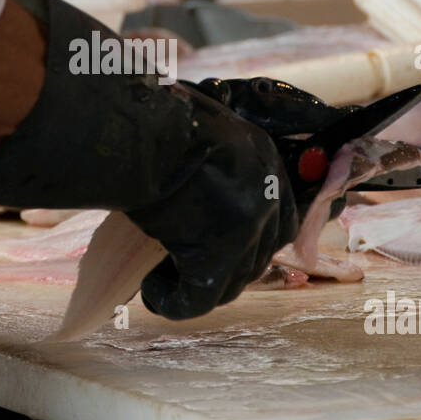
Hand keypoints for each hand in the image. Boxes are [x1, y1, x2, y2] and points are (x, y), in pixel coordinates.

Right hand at [0, 0, 297, 319]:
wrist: (140, 134)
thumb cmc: (154, 117)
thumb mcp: (196, 124)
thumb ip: (207, 149)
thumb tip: (186, 158)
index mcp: (263, 158)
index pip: (280, 213)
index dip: (252, 235)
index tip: (219, 243)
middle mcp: (266, 195)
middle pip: (260, 253)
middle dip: (227, 265)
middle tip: (188, 266)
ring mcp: (246, 229)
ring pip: (231, 281)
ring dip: (197, 286)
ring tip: (162, 278)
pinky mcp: (215, 257)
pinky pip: (200, 299)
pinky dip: (174, 302)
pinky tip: (151, 291)